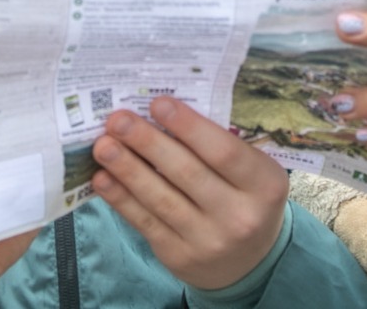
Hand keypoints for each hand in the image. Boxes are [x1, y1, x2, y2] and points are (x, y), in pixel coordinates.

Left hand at [91, 97, 287, 289]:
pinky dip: (121, 199)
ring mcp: (208, 240)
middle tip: (118, 119)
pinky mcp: (179, 257)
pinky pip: (145, 223)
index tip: (158, 103)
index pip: (224, 151)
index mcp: (264, 185)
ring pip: (161, 199)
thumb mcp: (252, 174)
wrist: (250, 263)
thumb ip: (220, 148)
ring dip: (127, 169)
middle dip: (148, 143)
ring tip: (103, 145)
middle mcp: (239, 216)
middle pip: (187, 173)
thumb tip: (162, 115)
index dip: (189, 127)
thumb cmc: (246, 199)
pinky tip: (102, 178)